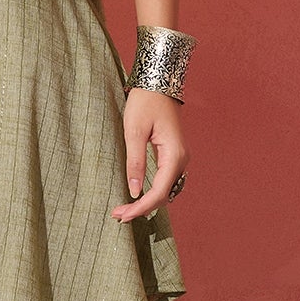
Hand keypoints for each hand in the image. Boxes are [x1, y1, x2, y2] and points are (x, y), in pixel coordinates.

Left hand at [111, 88, 186, 221]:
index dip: (140, 207)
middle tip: (118, 215)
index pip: (158, 192)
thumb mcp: (134, 131)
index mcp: (174, 155)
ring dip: (147, 202)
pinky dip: (152, 192)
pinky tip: (137, 196)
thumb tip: (134, 191)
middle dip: (142, 208)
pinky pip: (165, 180)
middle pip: (163, 195)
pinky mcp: (173, 155)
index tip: (121, 215)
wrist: (158, 84)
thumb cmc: (145, 103)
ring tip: (125, 209)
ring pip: (165, 190)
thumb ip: (135, 162)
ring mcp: (179, 157)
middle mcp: (181, 160)